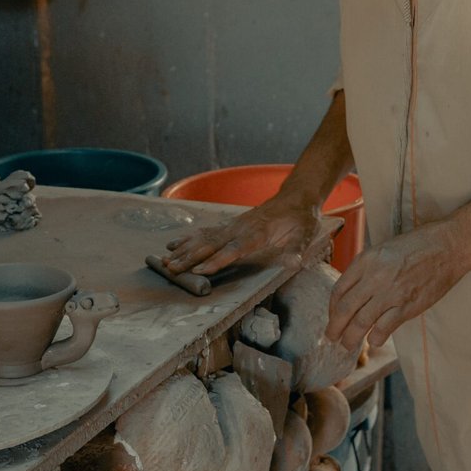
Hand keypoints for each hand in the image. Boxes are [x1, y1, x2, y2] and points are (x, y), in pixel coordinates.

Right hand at [163, 195, 320, 276]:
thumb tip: (294, 263)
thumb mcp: (305, 234)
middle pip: (211, 245)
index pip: (234, 249)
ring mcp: (232, 226)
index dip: (216, 261)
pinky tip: (172, 245)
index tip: (199, 271)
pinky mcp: (228, 225)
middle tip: (171, 269)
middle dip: (189, 258)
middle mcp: (239, 229)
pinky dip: (187, 239)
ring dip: (183, 250)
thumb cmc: (299, 220)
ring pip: (203, 238)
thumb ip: (297, 248)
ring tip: (165, 261)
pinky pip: (204, 233)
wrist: (294, 198)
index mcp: (257, 234)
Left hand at [327, 220, 470, 349]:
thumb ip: (366, 269)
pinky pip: (385, 328)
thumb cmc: (416, 245)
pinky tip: (374, 341)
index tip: (333, 316)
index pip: (338, 290)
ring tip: (347, 345)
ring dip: (351, 338)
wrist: (448, 247)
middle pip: (345, 309)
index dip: (331, 308)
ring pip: (361, 322)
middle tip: (331, 337)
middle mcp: (374, 277)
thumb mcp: (382, 250)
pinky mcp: (408, 306)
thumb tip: (353, 292)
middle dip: (335, 327)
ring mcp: (391, 293)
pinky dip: (376, 338)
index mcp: (365, 261)